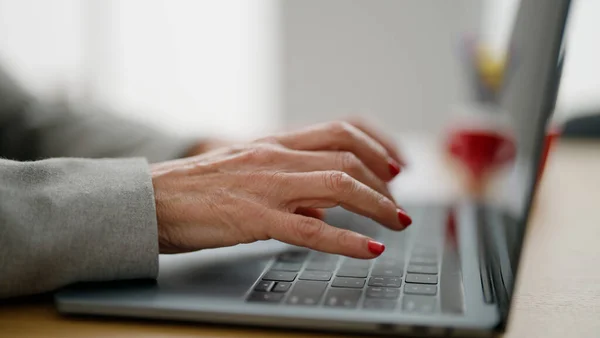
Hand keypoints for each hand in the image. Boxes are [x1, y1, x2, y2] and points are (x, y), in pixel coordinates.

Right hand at [152, 120, 410, 257]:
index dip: (374, 146)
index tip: (394, 166)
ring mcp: (267, 185)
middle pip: (347, 157)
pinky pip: (313, 228)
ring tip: (397, 223)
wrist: (150, 200)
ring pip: (339, 186)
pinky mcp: (255, 217)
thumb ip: (286, 183)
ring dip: (377, 205)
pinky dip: (349, 240)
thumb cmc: (194, 190)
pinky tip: (370, 249)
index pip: (338, 131)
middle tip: (398, 204)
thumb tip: (322, 203)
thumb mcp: (246, 173)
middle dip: (383, 181)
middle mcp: (275, 157)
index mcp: (273, 144)